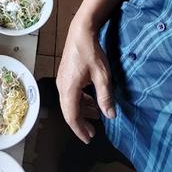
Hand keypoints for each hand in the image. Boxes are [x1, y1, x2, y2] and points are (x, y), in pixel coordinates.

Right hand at [56, 23, 114, 143]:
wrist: (80, 32)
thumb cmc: (91, 52)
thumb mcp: (102, 75)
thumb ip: (105, 97)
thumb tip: (110, 115)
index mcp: (69, 88)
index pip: (72, 116)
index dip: (79, 130)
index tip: (89, 139)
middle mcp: (62, 85)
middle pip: (69, 110)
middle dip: (81, 123)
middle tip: (93, 132)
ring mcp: (62, 79)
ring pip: (69, 102)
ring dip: (82, 110)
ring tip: (96, 115)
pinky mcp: (65, 74)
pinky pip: (70, 93)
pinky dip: (80, 100)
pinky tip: (91, 99)